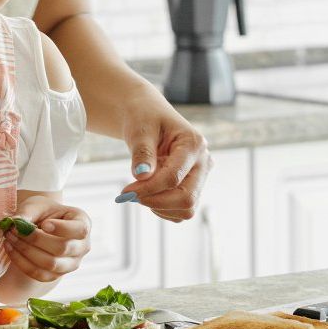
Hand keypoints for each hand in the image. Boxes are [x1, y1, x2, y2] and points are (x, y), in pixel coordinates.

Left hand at [2, 199, 90, 283]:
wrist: (40, 225)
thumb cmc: (43, 212)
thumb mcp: (37, 205)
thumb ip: (27, 212)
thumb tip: (14, 223)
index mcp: (83, 223)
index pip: (79, 230)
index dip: (62, 229)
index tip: (44, 224)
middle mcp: (82, 246)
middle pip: (62, 248)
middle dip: (35, 239)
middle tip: (14, 229)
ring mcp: (71, 263)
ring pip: (51, 264)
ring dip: (26, 252)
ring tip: (9, 238)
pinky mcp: (57, 275)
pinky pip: (40, 274)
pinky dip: (22, 263)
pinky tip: (10, 248)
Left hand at [115, 87, 210, 222]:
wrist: (148, 117)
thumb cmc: (144, 118)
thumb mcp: (140, 130)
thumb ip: (142, 152)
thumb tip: (142, 176)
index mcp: (194, 144)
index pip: (174, 177)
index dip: (148, 188)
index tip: (125, 191)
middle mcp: (203, 162)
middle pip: (186, 198)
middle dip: (155, 201)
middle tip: (128, 196)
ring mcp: (200, 177)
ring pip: (186, 209)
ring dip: (159, 206)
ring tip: (139, 189)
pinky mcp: (193, 188)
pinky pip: (181, 211)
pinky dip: (163, 209)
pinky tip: (148, 193)